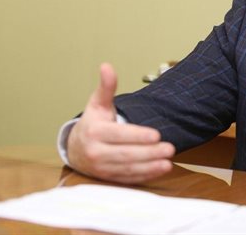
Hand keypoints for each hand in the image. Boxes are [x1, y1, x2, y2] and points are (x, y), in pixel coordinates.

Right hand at [67, 63, 175, 183]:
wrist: (75, 148)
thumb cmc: (93, 123)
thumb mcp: (97, 103)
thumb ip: (106, 87)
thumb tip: (106, 66)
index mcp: (94, 132)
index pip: (118, 135)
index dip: (138, 136)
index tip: (157, 134)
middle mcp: (95, 152)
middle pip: (125, 155)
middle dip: (149, 153)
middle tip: (170, 148)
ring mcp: (101, 168)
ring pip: (128, 169)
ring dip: (149, 167)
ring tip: (168, 162)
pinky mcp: (108, 178)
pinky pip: (128, 179)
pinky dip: (145, 176)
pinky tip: (159, 169)